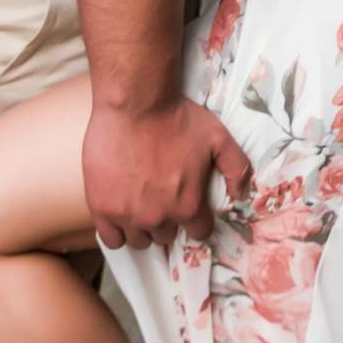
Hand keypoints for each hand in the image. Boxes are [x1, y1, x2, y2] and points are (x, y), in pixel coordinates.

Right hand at [81, 97, 254, 249]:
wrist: (134, 103)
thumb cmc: (176, 117)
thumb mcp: (218, 138)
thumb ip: (237, 168)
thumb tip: (241, 194)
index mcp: (188, 205)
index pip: (198, 233)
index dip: (195, 220)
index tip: (187, 206)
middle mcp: (158, 216)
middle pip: (166, 236)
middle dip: (166, 219)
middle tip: (160, 196)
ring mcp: (128, 215)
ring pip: (139, 240)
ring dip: (142, 226)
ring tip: (139, 203)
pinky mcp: (101, 207)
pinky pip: (111, 239)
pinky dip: (116, 230)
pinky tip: (119, 213)